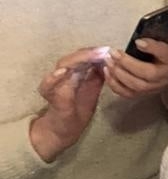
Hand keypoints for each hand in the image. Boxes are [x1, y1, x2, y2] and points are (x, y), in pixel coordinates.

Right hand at [30, 46, 108, 161]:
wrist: (66, 129)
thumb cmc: (78, 108)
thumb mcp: (93, 90)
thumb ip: (99, 76)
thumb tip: (110, 61)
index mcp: (76, 72)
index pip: (84, 56)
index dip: (96, 52)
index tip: (109, 50)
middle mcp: (64, 74)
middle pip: (75, 57)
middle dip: (89, 53)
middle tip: (103, 51)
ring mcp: (55, 83)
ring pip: (63, 65)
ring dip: (76, 60)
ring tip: (91, 56)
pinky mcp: (49, 95)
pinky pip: (47, 84)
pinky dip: (53, 78)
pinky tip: (62, 72)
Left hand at [104, 18, 167, 108]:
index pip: (164, 54)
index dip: (151, 48)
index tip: (138, 41)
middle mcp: (164, 76)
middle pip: (147, 73)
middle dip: (128, 64)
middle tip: (114, 52)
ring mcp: (153, 87)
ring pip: (135, 85)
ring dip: (119, 74)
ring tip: (108, 61)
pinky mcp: (143, 94)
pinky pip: (128, 94)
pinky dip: (115, 85)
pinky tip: (108, 73)